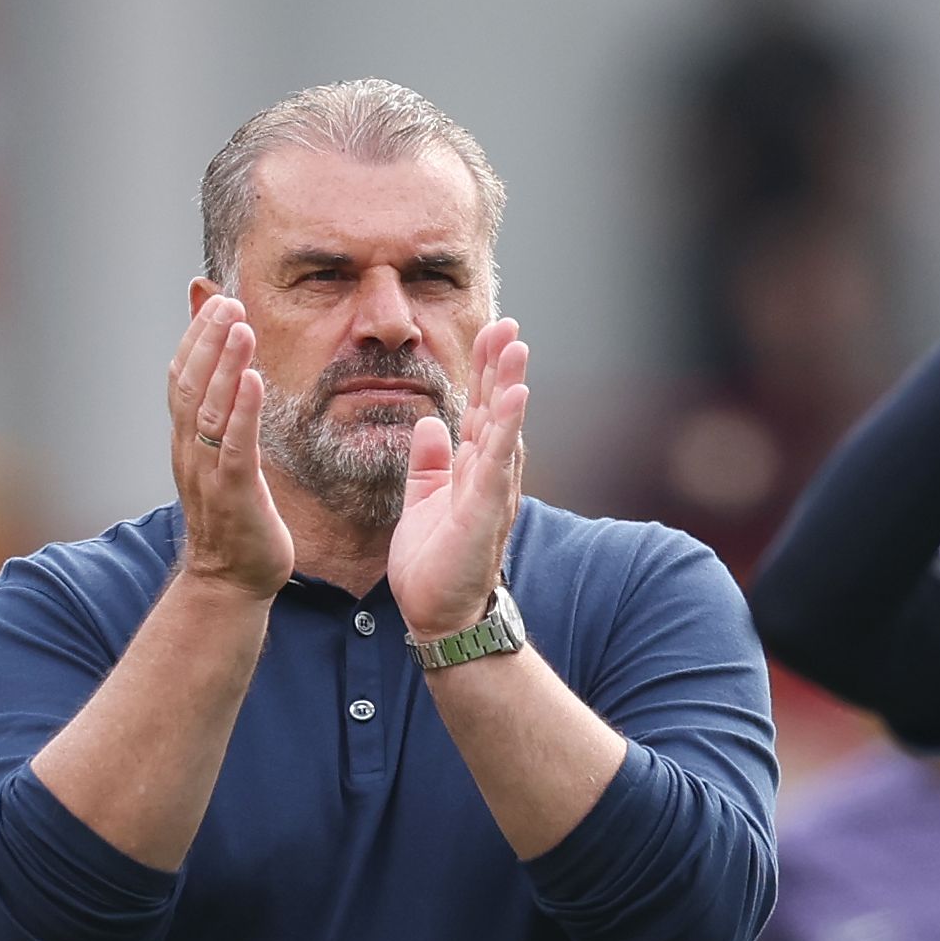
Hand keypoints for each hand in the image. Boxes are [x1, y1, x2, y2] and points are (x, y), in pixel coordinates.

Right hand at [171, 294, 294, 602]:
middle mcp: (189, 451)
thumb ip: (222, 413)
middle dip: (208, 339)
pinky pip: (235, 447)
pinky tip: (255, 381)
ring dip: (225, 365)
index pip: (181, 376)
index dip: (195, 336)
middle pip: (190, 384)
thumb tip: (228, 373)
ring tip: (242, 327)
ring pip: (209, 409)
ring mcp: (208, 473)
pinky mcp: (235, 495)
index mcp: (186, 440)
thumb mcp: (223, 456)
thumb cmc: (234, 515)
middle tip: (228, 302)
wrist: (232, 579)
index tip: (215, 300)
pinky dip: (243, 412)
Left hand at [390, 317, 528, 641]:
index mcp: (472, 471)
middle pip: (497, 410)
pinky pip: (499, 461)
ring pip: (505, 428)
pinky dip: (508, 427)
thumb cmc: (433, 566)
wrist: (438, 617)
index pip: (481, 410)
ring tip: (517, 346)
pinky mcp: (487, 510)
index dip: (484, 371)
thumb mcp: (422, 501)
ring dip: (511, 385)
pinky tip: (515, 396)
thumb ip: (428, 462)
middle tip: (506, 323)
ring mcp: (492, 492)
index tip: (487, 333)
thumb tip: (428, 421)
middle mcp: (489, 476)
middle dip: (501, 366)